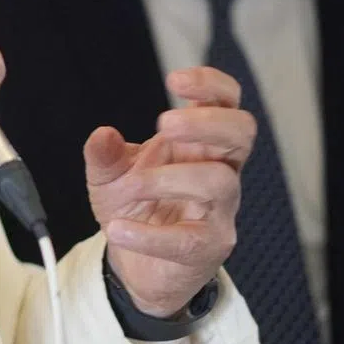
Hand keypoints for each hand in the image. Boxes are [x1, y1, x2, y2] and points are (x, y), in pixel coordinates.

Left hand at [85, 66, 254, 316]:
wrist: (136, 263)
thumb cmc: (135, 208)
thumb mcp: (107, 176)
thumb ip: (103, 154)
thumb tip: (102, 134)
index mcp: (199, 144)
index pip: (225, 102)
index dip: (210, 84)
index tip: (175, 79)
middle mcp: (218, 170)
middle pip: (241, 132)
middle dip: (206, 122)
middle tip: (164, 125)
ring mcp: (219, 210)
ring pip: (220, 181)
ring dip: (169, 179)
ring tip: (132, 186)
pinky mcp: (208, 247)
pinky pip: (189, 239)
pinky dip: (149, 235)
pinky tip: (119, 230)